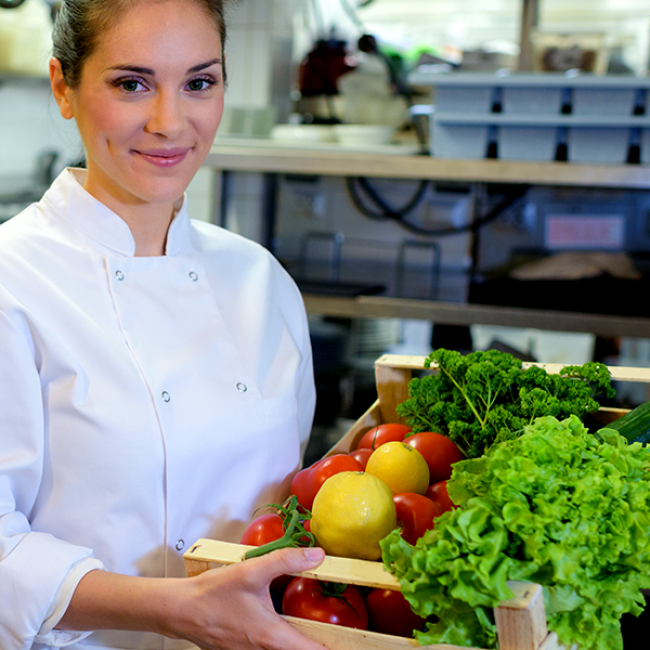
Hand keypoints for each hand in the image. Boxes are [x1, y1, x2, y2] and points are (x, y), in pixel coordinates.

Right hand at [166, 546, 326, 649]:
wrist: (180, 610)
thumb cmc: (212, 594)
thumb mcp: (251, 571)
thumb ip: (286, 560)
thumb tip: (317, 556)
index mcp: (272, 637)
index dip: (333, 649)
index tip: (351, 642)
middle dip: (317, 642)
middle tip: (337, 631)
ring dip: (297, 640)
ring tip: (311, 625)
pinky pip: (269, 648)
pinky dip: (280, 638)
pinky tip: (279, 619)